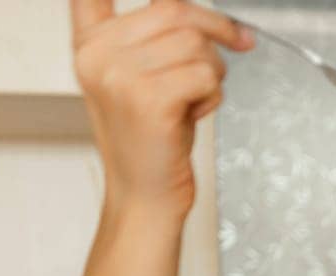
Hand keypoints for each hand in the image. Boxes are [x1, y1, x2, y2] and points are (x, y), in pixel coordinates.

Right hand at [70, 0, 255, 216]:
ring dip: (214, 69)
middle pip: (175, 10)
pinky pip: (205, 73)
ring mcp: (119, 75)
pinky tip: (194, 113)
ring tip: (198, 97)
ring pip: (195, 43)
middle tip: (244, 41)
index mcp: (90, 42)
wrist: (146, 196)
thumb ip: (159, 35)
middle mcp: (97, 53)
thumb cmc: (153, 139)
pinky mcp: (148, 99)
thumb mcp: (144, 77)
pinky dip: (214, 93)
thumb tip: (210, 16)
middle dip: (218, 27)